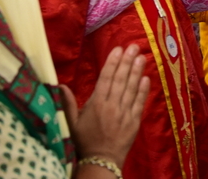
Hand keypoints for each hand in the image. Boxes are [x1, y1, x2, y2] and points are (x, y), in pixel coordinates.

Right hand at [61, 44, 149, 167]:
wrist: (100, 162)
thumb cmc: (84, 142)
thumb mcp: (71, 123)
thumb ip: (67, 103)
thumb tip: (60, 85)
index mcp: (96, 104)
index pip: (106, 78)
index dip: (112, 62)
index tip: (118, 49)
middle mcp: (111, 106)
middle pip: (120, 79)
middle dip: (127, 61)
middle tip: (133, 46)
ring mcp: (124, 113)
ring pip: (131, 88)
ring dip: (137, 72)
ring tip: (141, 57)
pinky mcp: (134, 122)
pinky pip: (139, 103)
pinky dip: (143, 90)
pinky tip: (146, 78)